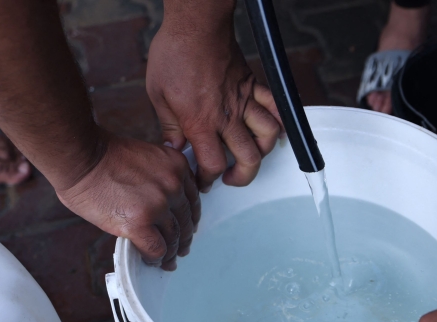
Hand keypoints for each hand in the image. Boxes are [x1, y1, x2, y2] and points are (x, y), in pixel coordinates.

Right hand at [56, 131, 198, 269]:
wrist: (81, 158)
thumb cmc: (102, 157)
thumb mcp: (147, 158)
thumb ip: (160, 179)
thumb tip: (163, 206)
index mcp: (177, 166)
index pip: (192, 200)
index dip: (189, 218)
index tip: (186, 228)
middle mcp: (173, 185)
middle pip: (185, 221)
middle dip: (183, 238)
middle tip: (180, 250)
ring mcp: (158, 205)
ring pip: (173, 238)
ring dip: (170, 253)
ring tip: (166, 262)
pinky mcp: (140, 223)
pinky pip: (156, 249)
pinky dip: (154, 258)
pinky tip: (149, 260)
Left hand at [146, 17, 282, 191]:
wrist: (195, 25)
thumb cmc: (174, 54)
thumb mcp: (157, 93)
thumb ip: (169, 125)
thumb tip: (174, 147)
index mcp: (200, 122)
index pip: (212, 164)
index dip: (208, 179)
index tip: (203, 181)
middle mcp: (227, 116)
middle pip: (248, 159)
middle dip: (241, 176)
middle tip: (229, 176)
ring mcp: (243, 101)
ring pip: (269, 136)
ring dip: (262, 151)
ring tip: (250, 154)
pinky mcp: (252, 85)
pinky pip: (275, 107)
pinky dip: (279, 120)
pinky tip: (272, 129)